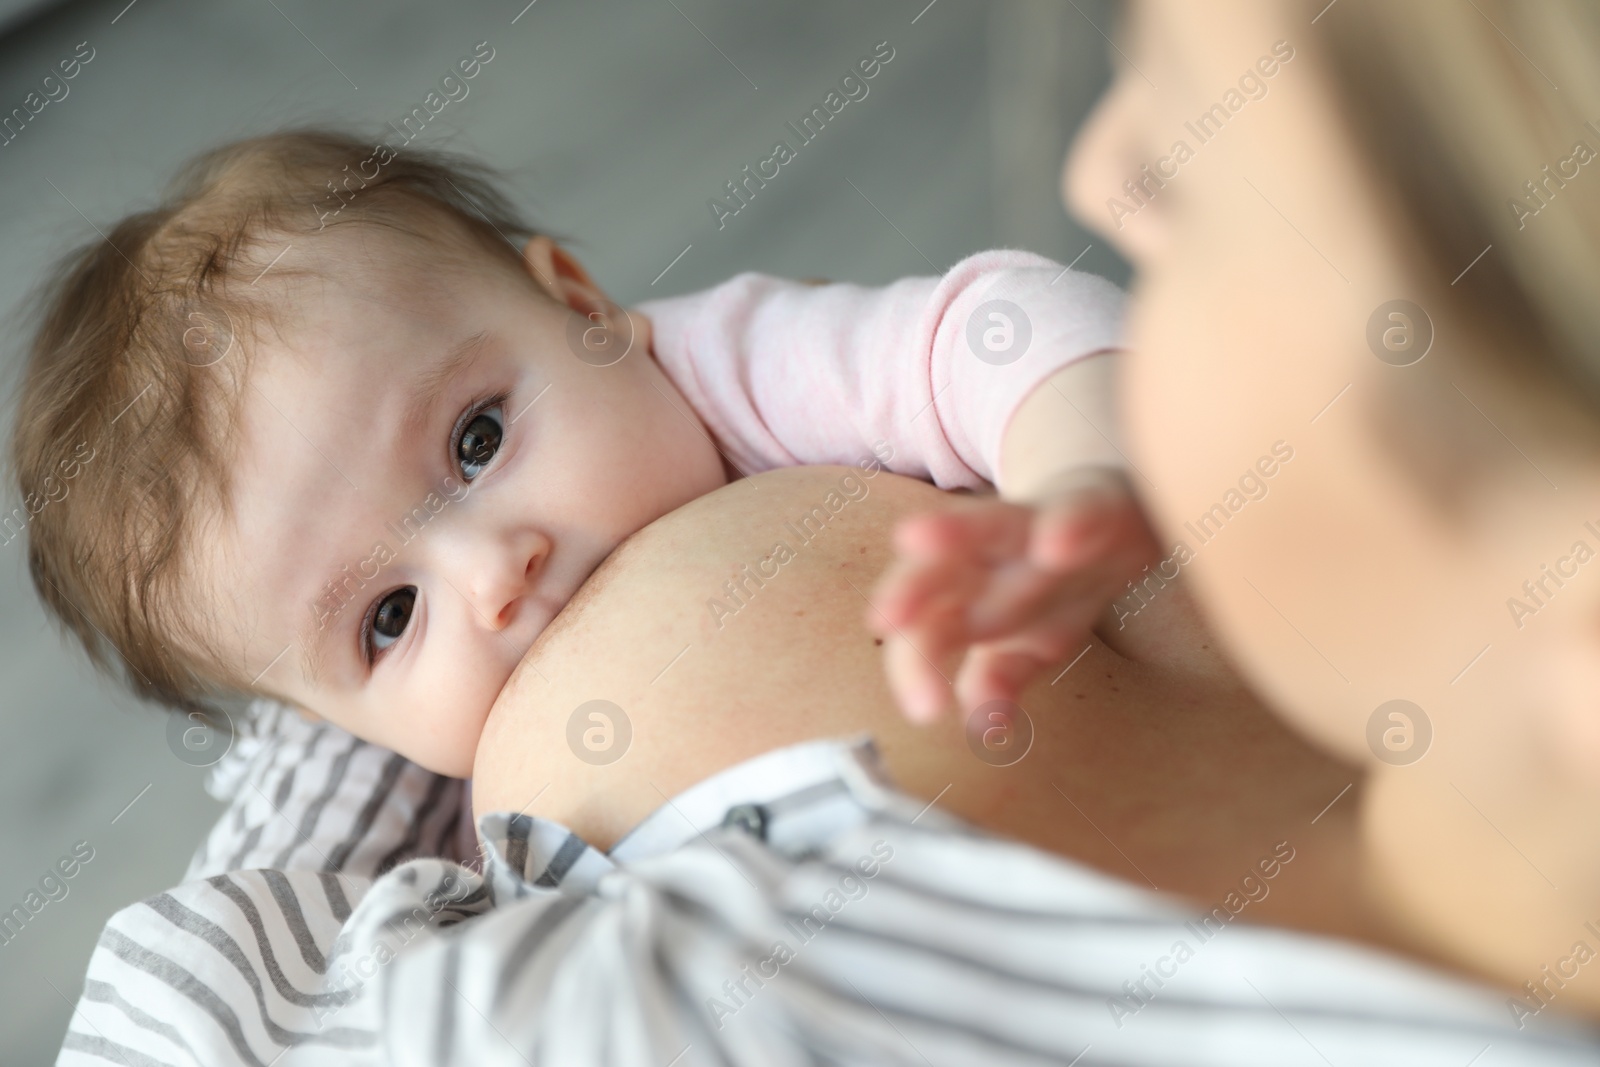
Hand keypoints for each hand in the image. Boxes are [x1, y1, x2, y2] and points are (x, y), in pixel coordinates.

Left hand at [866, 466, 1160, 722]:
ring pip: (991, 527)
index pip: (926, 627)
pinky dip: (1069, 527)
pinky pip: (1081, 514)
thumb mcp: (1027, 639)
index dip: (915, 665)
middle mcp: (990, 557)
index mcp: (967, 592)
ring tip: (915, 537)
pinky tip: (1057, 543)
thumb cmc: (1052, 584)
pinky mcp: (1094, 506)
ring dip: (954, 533)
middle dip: (910, 594)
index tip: (924, 711)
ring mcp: (1040, 526)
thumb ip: (997, 676)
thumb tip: (984, 727)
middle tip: (884, 621)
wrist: (1111, 511)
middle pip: (940, 572)